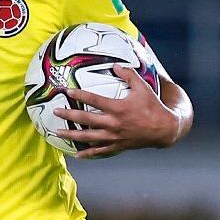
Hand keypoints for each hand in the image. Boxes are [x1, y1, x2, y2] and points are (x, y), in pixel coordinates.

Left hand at [53, 64, 188, 158]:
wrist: (164, 129)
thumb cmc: (153, 106)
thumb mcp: (143, 87)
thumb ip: (128, 74)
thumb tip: (115, 65)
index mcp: (117, 108)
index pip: (93, 100)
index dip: (79, 95)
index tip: (66, 91)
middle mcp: (113, 123)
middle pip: (85, 119)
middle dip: (69, 115)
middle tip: (55, 112)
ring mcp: (114, 136)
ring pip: (88, 137)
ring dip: (72, 135)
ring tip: (58, 133)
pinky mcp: (117, 146)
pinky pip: (100, 151)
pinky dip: (88, 153)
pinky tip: (77, 155)